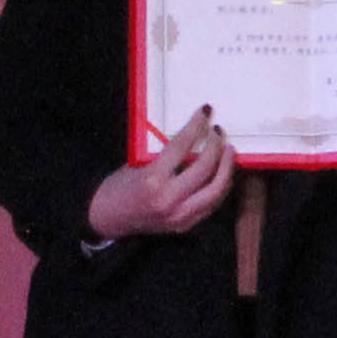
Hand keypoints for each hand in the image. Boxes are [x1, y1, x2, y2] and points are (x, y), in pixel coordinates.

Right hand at [88, 108, 235, 238]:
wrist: (108, 219)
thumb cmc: (119, 187)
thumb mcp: (137, 164)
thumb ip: (165, 155)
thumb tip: (193, 137)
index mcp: (153, 180)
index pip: (182, 146)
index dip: (196, 126)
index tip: (206, 112)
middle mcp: (170, 199)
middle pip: (206, 168)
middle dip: (216, 146)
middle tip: (218, 132)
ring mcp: (180, 215)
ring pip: (217, 189)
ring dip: (227, 167)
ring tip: (228, 151)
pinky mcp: (186, 225)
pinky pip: (212, 204)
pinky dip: (221, 186)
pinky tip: (222, 172)